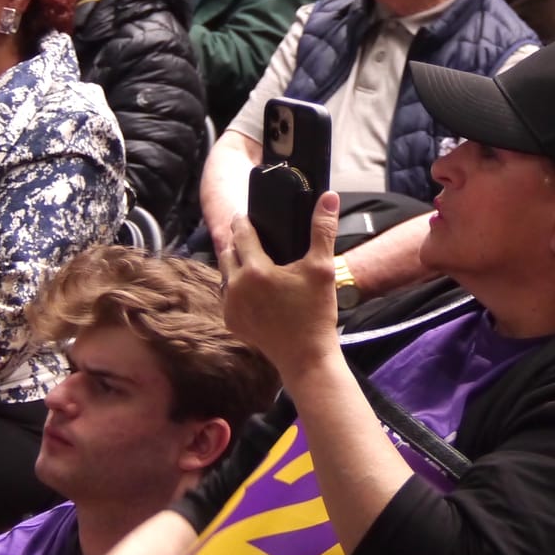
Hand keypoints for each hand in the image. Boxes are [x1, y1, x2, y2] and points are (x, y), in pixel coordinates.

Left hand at [216, 191, 341, 381]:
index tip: (246, 214)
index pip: (241, 233)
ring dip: (235, 264)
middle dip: (237, 241)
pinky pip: (228, 295)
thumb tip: (328, 197)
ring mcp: (230, 306)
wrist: (306, 357)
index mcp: (255, 270)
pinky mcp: (231, 322)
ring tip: (250, 258)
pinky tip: (251, 286)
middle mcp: (236, 286)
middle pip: (228, 251)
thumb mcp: (323, 268)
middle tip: (250, 235)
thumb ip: (322, 230)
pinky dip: (237, 287)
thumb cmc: (316, 313)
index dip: (244, 221)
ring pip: (226, 273)